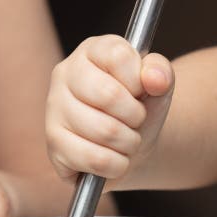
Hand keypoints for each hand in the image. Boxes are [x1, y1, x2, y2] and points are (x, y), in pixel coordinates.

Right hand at [45, 34, 174, 190]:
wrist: (130, 147)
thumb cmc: (139, 109)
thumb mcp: (158, 85)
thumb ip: (161, 72)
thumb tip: (155, 79)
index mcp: (91, 51)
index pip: (118, 56)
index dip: (139, 80)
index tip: (139, 92)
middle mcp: (65, 75)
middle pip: (109, 95)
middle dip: (136, 116)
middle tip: (136, 121)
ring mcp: (54, 110)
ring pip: (104, 131)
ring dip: (129, 143)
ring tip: (127, 140)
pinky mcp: (54, 145)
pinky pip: (95, 159)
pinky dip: (116, 164)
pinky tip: (114, 158)